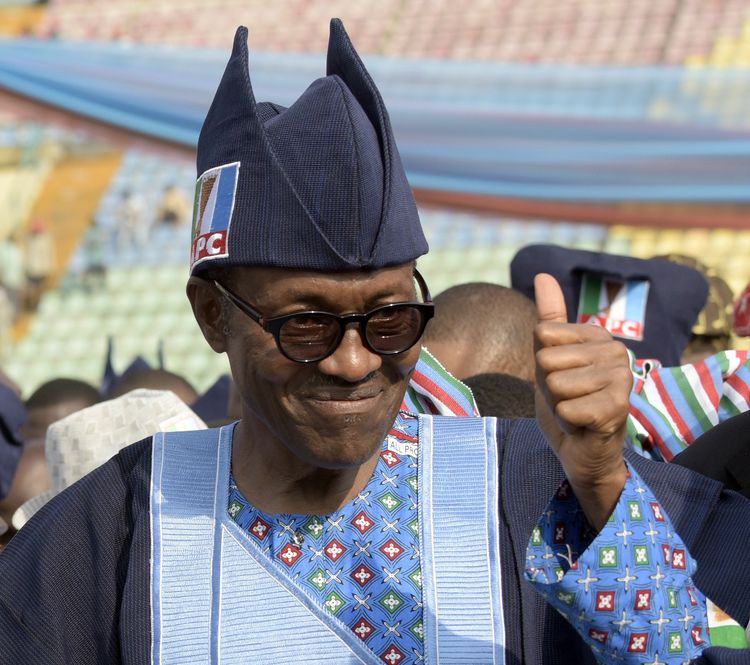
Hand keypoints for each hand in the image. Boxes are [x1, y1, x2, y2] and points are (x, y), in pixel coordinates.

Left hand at [533, 273, 631, 529]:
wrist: (582, 451)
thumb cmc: (566, 401)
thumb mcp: (549, 358)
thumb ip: (549, 318)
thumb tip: (543, 275)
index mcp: (599, 335)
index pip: (543, 334)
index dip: (542, 364)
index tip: (561, 378)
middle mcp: (616, 351)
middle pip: (546, 359)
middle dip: (549, 387)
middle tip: (569, 399)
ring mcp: (621, 379)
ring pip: (555, 384)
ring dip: (559, 405)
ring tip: (577, 411)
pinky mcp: (618, 408)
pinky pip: (567, 408)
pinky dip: (567, 422)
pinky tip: (583, 426)